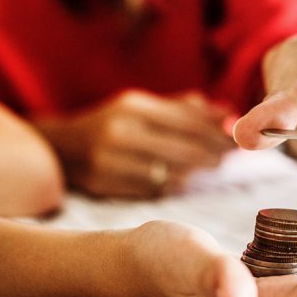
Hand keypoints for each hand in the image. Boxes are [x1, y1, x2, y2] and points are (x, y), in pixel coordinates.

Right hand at [39, 89, 234, 197]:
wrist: (61, 147)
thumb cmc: (111, 124)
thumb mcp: (141, 107)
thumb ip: (184, 108)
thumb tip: (228, 112)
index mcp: (133, 107)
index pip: (187, 121)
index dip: (216, 132)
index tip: (236, 138)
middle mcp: (120, 132)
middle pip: (183, 149)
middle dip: (212, 154)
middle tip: (229, 157)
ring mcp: (111, 161)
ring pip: (170, 173)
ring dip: (195, 172)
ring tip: (209, 166)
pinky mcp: (105, 184)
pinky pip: (152, 189)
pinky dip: (172, 185)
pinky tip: (181, 180)